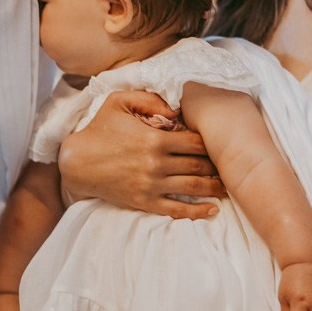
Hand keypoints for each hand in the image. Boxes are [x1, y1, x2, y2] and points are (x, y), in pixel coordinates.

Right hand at [57, 90, 224, 219]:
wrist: (77, 162)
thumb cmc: (100, 128)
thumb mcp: (119, 101)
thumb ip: (149, 98)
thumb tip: (176, 108)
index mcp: (155, 138)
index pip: (195, 141)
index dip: (212, 142)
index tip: (223, 142)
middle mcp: (156, 163)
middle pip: (199, 165)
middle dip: (218, 165)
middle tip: (234, 165)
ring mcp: (151, 185)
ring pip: (192, 187)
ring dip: (214, 187)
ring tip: (229, 186)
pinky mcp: (145, 201)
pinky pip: (176, 210)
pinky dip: (197, 212)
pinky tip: (212, 210)